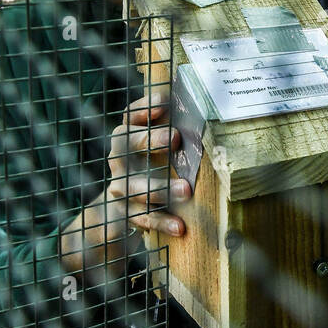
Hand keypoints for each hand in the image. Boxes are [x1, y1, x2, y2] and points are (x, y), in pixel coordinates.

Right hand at [104, 91, 188, 239]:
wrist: (120, 212)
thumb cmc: (152, 169)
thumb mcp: (161, 149)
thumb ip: (177, 130)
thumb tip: (208, 110)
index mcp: (128, 138)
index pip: (130, 117)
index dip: (144, 107)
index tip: (165, 101)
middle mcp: (119, 159)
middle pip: (125, 143)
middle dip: (148, 138)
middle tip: (174, 137)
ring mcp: (119, 187)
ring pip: (133, 186)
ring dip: (160, 187)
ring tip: (186, 190)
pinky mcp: (125, 213)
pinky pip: (142, 218)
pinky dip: (162, 221)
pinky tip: (180, 226)